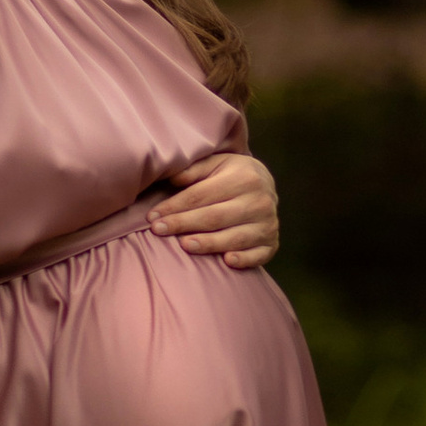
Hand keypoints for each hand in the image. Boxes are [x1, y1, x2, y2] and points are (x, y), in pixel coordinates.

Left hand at [150, 150, 279, 268]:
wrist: (265, 184)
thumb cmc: (231, 175)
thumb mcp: (216, 164)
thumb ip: (194, 170)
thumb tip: (171, 178)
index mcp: (244, 177)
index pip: (201, 195)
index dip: (175, 207)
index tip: (152, 217)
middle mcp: (259, 200)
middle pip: (215, 217)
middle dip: (184, 224)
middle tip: (158, 231)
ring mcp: (268, 223)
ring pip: (234, 238)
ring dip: (208, 244)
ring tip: (184, 245)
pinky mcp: (272, 242)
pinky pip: (259, 255)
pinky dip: (244, 259)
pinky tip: (227, 261)